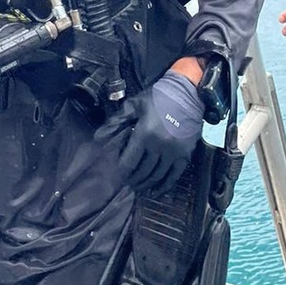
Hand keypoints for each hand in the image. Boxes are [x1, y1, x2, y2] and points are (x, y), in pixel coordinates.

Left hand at [98, 72, 203, 193]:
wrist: (187, 93)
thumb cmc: (158, 97)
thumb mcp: (134, 104)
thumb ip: (116, 121)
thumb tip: (98, 137)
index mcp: (144, 134)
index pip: (130, 161)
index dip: (122, 171)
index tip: (117, 176)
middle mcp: (159, 146)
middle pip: (143, 171)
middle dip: (133, 180)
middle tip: (127, 184)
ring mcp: (174, 152)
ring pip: (157, 175)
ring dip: (146, 184)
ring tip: (139, 188)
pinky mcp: (185, 154)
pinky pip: (174, 175)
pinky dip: (165, 186)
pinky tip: (156, 191)